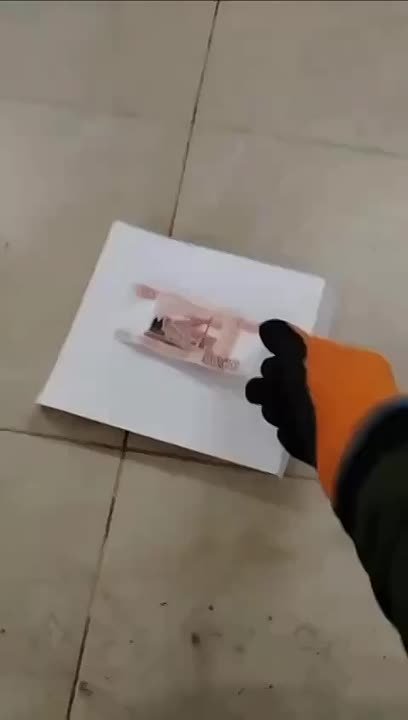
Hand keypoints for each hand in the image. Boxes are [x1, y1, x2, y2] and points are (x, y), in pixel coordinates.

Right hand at [246, 320, 396, 498]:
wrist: (353, 445)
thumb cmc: (332, 391)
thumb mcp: (307, 355)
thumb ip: (287, 340)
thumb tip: (268, 328)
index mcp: (350, 362)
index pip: (312, 352)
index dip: (286, 352)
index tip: (265, 351)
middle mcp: (346, 389)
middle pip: (302, 380)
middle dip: (276, 381)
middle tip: (258, 387)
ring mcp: (337, 420)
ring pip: (299, 408)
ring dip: (278, 406)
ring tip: (267, 408)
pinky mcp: (326, 448)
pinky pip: (300, 434)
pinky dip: (289, 430)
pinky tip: (282, 428)